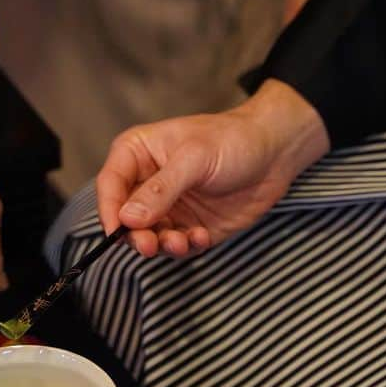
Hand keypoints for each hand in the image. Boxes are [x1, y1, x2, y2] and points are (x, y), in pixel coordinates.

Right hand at [96, 79, 328, 257]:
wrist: (276, 152)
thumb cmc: (233, 139)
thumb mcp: (194, 158)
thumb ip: (160, 190)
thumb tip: (127, 218)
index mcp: (138, 154)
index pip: (110, 186)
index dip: (109, 210)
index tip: (117, 231)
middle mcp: (146, 183)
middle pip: (124, 218)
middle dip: (136, 235)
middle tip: (150, 245)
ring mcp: (167, 207)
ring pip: (148, 236)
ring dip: (161, 245)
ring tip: (181, 242)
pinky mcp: (188, 226)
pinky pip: (176, 245)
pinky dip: (185, 247)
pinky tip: (200, 237)